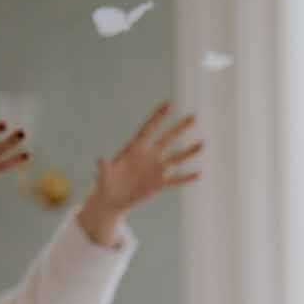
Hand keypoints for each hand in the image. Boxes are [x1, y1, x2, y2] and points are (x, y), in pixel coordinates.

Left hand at [76, 101, 202, 245]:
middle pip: (167, 138)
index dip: (158, 116)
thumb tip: (101, 159)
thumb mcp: (103, 177)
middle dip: (179, 127)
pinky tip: (198, 174)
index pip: (149, 128)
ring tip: (202, 143)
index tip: (169, 104)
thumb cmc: (105, 185)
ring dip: (189, 151)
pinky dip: (186, 177)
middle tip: (193, 116)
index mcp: (134, 149)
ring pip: (175, 158)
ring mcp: (155, 169)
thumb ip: (104, 168)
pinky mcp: (159, 184)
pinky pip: (176, 179)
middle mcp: (148, 156)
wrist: (111, 200)